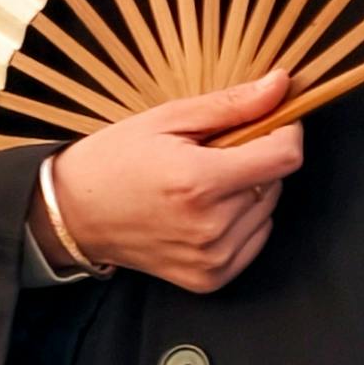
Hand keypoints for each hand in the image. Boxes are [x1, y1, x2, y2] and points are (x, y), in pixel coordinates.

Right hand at [41, 72, 301, 291]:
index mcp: (199, 181)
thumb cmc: (117, 159)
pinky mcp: (210, 279)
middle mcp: (210, 227)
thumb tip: (281, 85)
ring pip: (267, 210)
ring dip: (250, 190)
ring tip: (204, 181)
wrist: (77, 213)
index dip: (286, 130)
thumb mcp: (167, 118)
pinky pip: (255, 240)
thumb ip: (231, 104)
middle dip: (258, 158)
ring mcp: (211, 259)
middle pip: (276, 181)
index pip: (285, 156)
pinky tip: (207, 209)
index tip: (272, 119)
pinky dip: (242, 220)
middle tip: (215, 151)